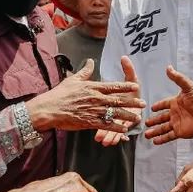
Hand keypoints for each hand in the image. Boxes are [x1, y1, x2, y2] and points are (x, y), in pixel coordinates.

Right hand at [26, 59, 143, 132]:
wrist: (49, 109)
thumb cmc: (60, 94)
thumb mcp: (73, 80)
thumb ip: (85, 71)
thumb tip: (91, 61)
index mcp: (93, 87)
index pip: (113, 86)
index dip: (126, 86)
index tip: (136, 86)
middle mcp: (96, 98)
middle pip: (118, 100)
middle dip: (132, 102)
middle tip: (143, 103)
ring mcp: (94, 111)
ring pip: (114, 113)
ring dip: (127, 116)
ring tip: (137, 118)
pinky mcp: (90, 122)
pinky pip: (106, 125)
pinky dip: (116, 127)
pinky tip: (124, 130)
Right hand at [145, 66, 192, 143]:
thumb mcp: (188, 86)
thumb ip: (177, 78)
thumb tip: (169, 67)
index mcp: (176, 102)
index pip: (164, 104)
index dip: (158, 106)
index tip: (151, 108)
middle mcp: (175, 113)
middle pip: (161, 118)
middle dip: (153, 121)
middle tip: (145, 123)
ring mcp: (177, 123)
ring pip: (163, 128)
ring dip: (155, 131)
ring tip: (146, 134)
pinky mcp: (180, 132)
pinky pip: (169, 136)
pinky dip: (162, 139)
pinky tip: (155, 141)